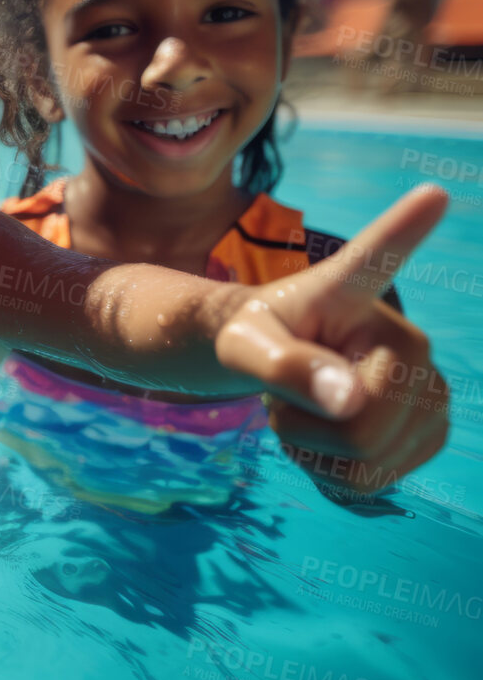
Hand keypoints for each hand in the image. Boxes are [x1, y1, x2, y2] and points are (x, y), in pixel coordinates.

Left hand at [214, 184, 449, 492]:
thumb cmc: (257, 335)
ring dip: (317, 455)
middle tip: (286, 398)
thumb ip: (283, 366)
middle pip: (364, 432)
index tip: (430, 193)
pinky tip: (328, 440)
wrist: (278, 360)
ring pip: (367, 467)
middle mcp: (417, 347)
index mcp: (361, 302)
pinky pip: (371, 486)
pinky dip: (334, 475)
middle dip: (306, 432)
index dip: (405, 228)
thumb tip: (349, 401)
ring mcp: (433, 394)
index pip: (382, 260)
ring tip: (307, 412)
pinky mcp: (430, 432)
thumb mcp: (245, 345)